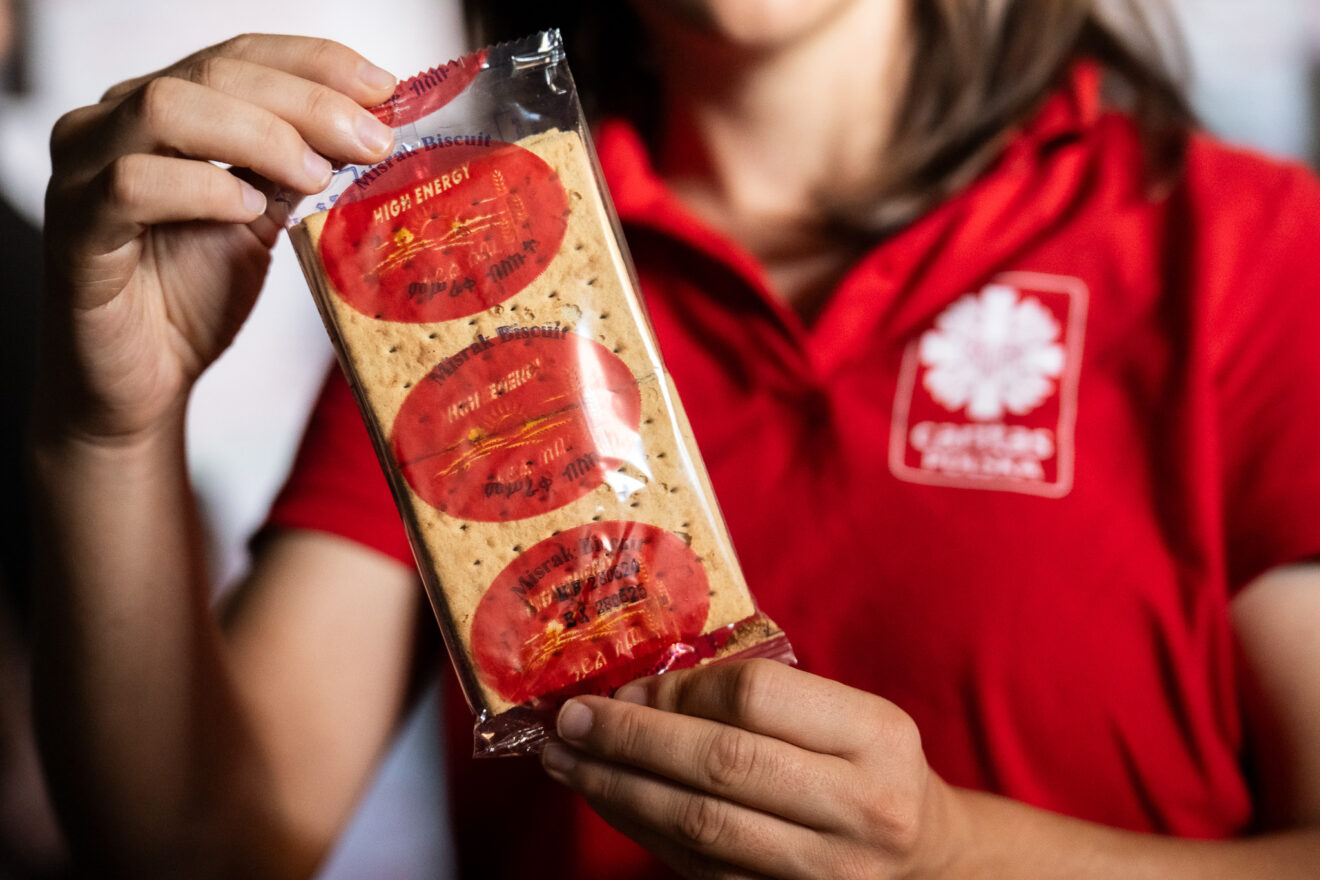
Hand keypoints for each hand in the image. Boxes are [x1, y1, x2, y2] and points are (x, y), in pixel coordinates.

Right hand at [41, 34, 397, 440]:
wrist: (143, 383)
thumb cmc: (191, 298)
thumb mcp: (260, 222)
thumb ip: (294, 172)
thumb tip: (365, 131)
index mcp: (163, 110)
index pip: (240, 56)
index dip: (316, 63)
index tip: (385, 89)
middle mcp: (115, 124)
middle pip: (212, 73)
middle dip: (306, 101)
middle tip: (371, 140)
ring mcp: (85, 170)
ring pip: (166, 108)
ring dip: (260, 135)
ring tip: (317, 176)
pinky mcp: (76, 229)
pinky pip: (133, 185)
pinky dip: (202, 189)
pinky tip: (249, 209)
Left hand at [541, 659, 960, 879]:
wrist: (923, 864)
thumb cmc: (868, 770)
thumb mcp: (846, 716)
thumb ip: (763, 697)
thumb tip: (641, 691)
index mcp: (876, 737)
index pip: (757, 696)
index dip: (679, 689)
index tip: (629, 685)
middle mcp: (859, 808)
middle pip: (720, 764)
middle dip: (631, 738)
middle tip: (571, 719)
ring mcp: (823, 872)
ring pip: (697, 826)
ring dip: (616, 789)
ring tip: (564, 761)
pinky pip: (694, 866)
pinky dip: (640, 829)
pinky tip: (606, 799)